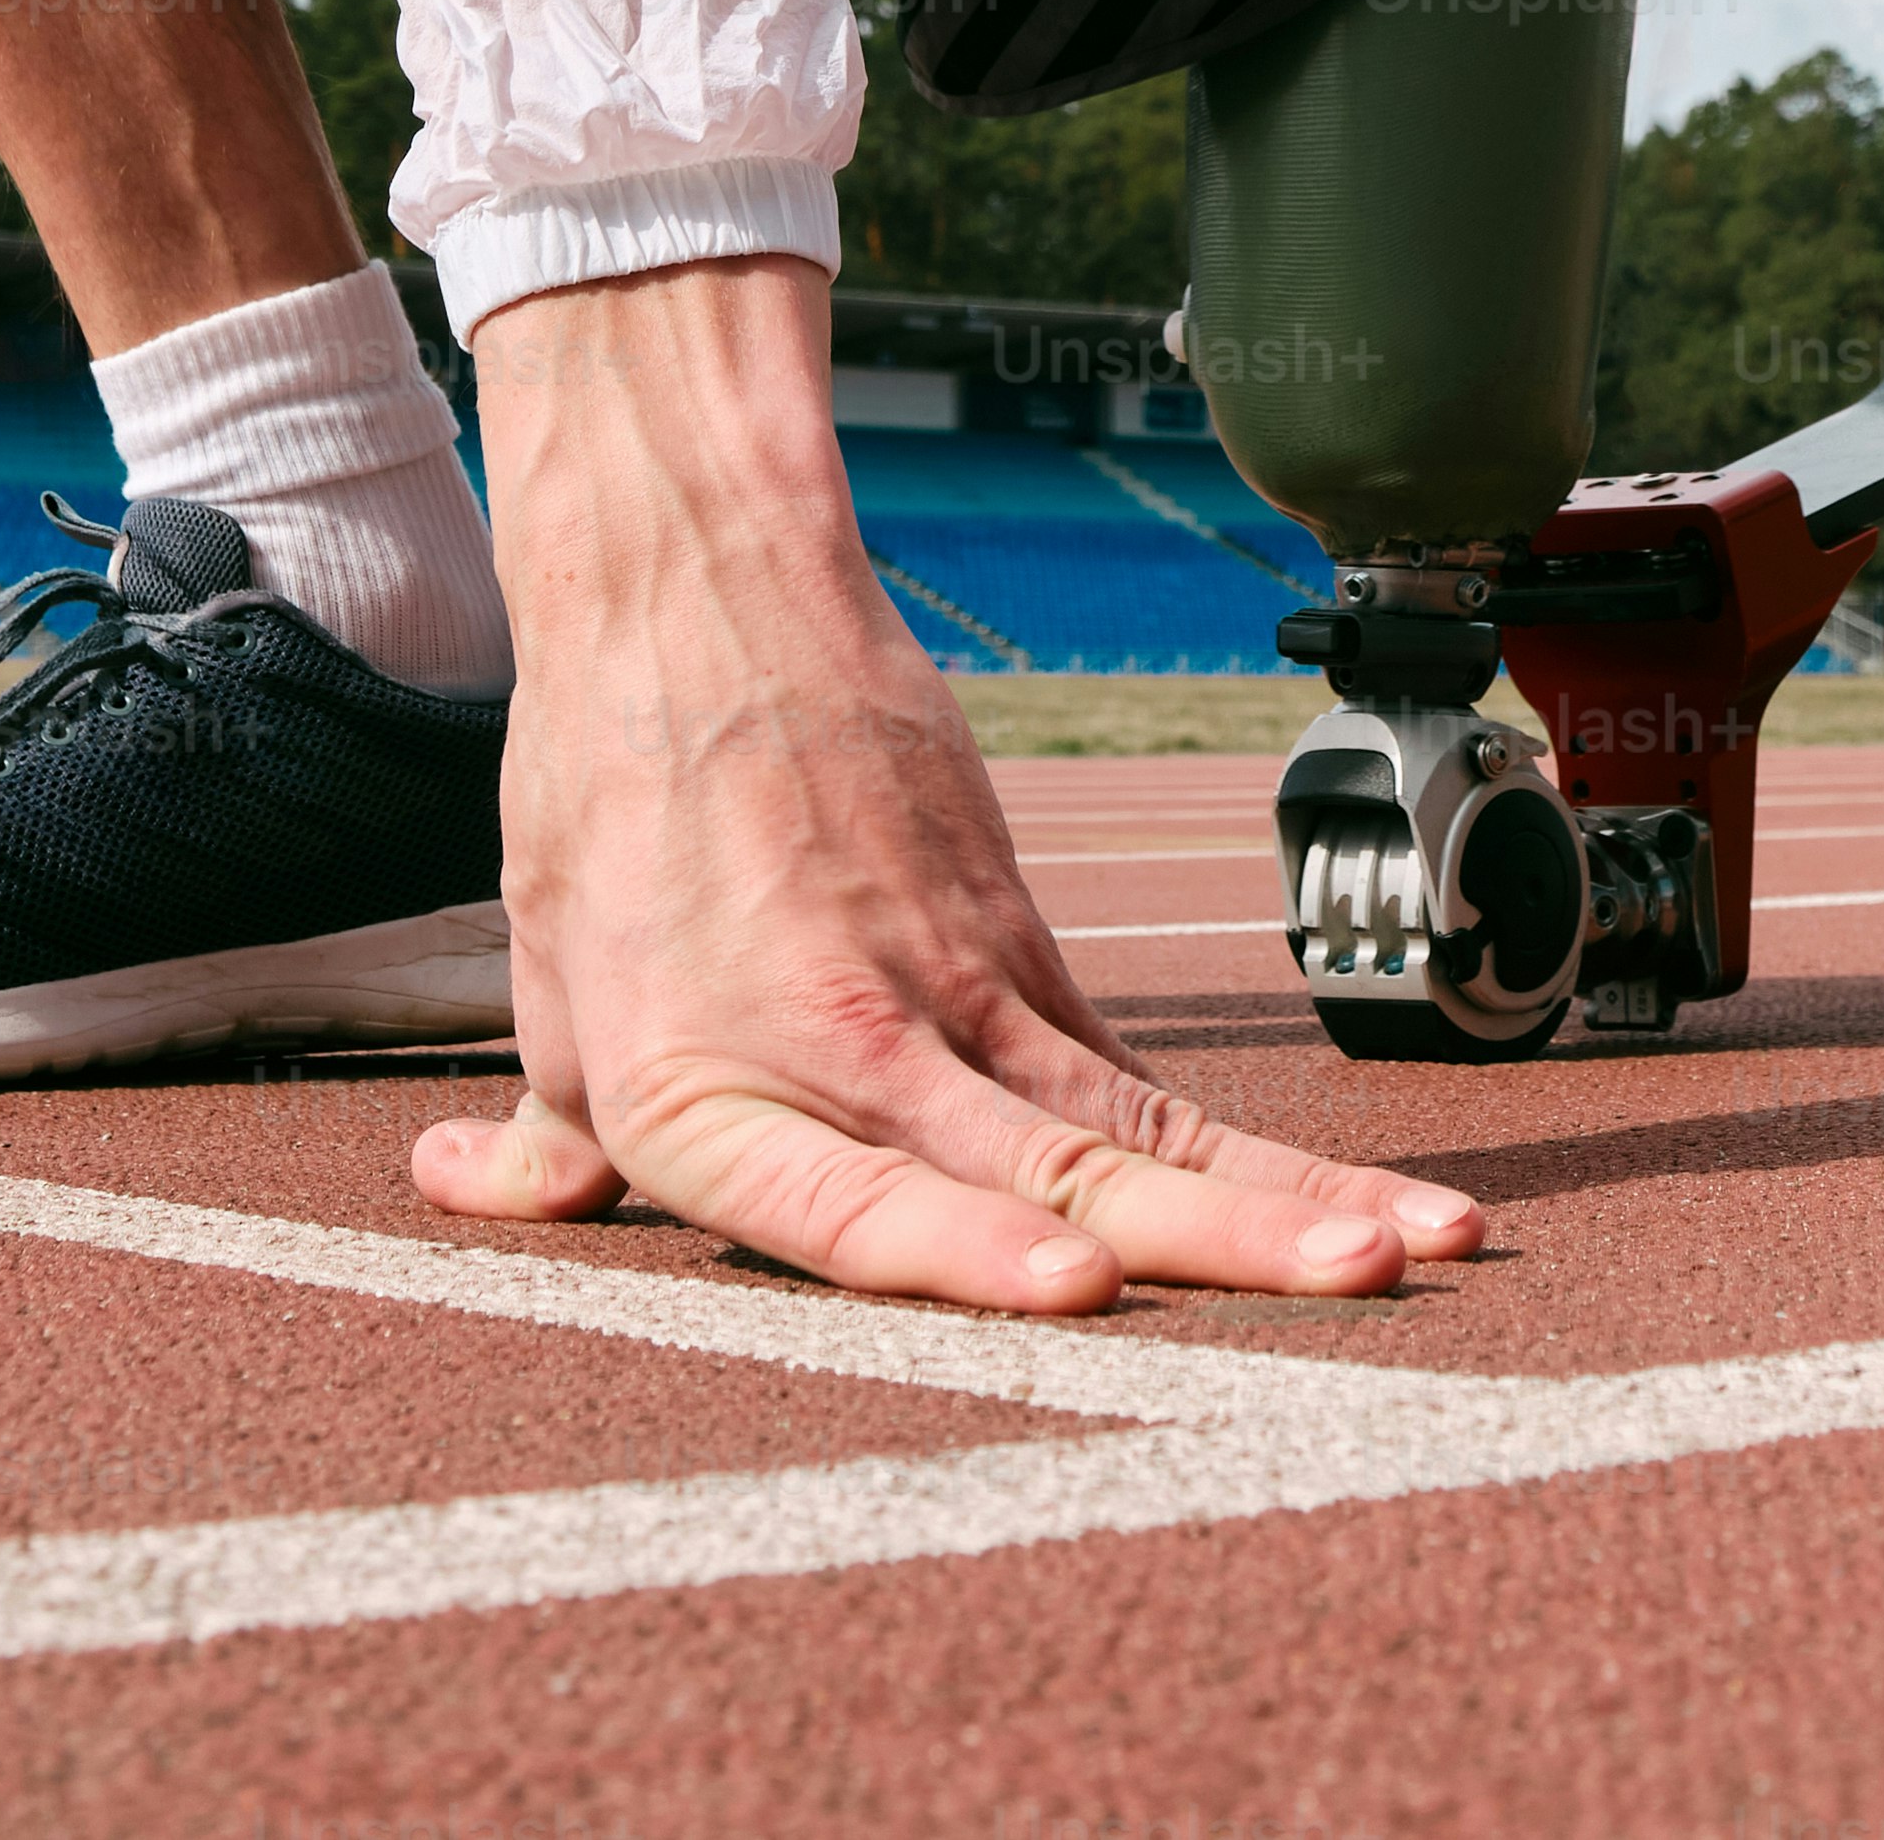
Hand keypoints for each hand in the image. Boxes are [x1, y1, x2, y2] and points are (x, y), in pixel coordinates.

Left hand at [409, 256, 1483, 1314]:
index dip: (973, 1257)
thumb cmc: (603, 790)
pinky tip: (1365, 1205)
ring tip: (1414, 1248)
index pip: (854, 1204)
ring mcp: (957, 998)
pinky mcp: (1019, 948)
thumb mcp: (549, 981)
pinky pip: (1144, 1080)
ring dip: (1287, 1197)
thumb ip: (538, 1140)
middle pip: (1056, 1174)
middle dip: (1214, 1243)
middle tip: (1352, 1284)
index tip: (1088, 1289)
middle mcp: (848, 1057)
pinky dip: (1256, 1152)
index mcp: (701, 1100)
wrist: (694, 595)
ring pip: (1140, 1129)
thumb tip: (469, 1198)